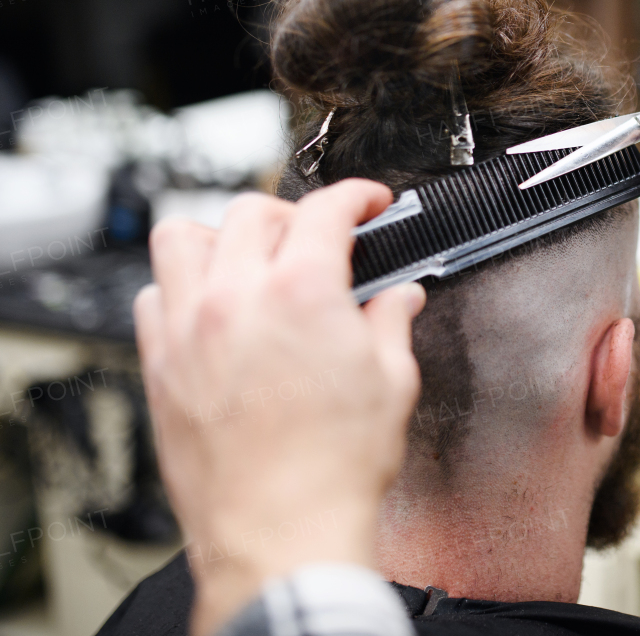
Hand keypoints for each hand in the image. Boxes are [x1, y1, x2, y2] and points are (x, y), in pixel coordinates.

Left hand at [134, 180, 425, 635]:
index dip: (356, 195)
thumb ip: (392, 324)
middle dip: (293, 214)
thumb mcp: (392, 383)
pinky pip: (152, 296)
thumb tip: (397, 301)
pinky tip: (210, 307)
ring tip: (249, 256)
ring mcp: (189, 329)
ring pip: (182, 237)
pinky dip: (180, 286)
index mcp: (303, 291)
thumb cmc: (333, 470)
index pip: (325, 209)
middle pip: (253, 212)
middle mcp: (237, 298)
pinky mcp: (160, 366)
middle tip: (318, 238)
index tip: (367, 203)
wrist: (281, 534)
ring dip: (221, 235)